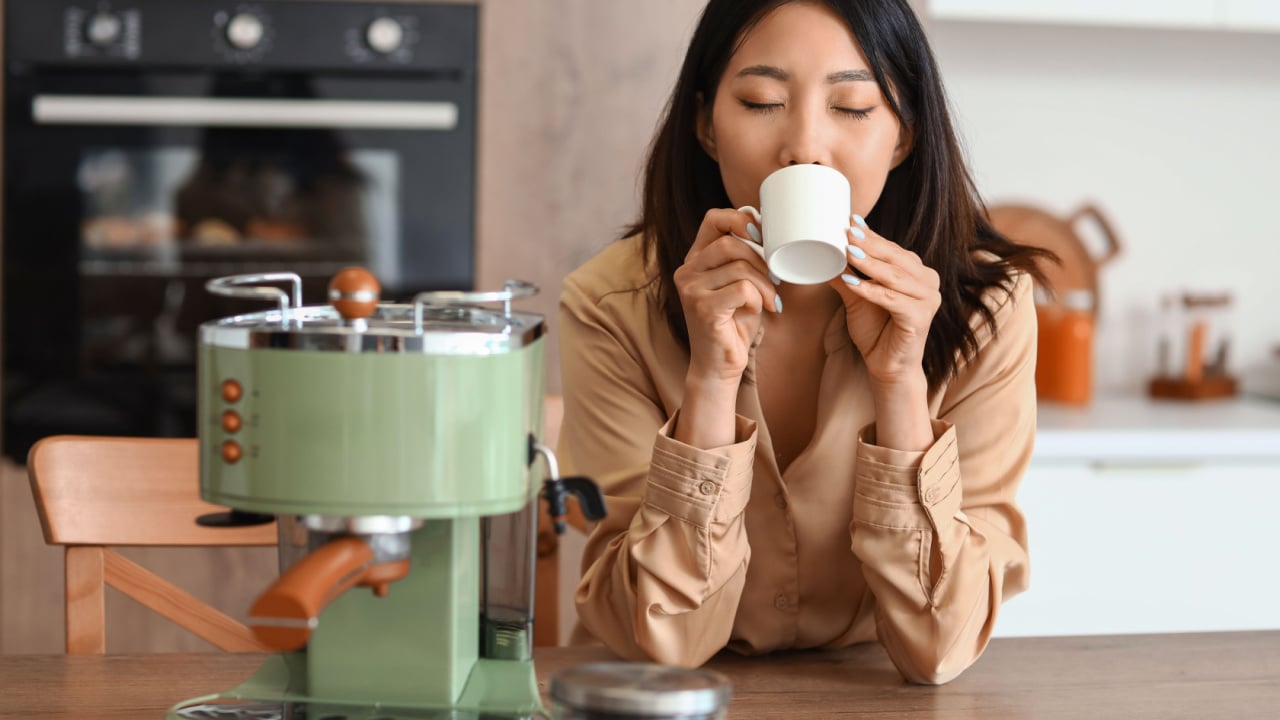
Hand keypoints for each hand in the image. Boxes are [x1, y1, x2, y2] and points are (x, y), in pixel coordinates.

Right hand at [674, 208, 781, 384]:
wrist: (720, 365)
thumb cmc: (734, 323)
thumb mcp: (740, 283)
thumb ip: (745, 257)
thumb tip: (766, 226)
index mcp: (695, 259)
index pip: (713, 219)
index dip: (741, 218)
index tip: (763, 235)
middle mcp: (687, 271)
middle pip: (730, 242)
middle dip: (761, 259)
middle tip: (774, 278)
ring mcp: (691, 289)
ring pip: (740, 266)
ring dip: (765, 283)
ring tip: (771, 299)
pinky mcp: (703, 308)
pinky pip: (742, 288)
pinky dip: (759, 298)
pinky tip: (760, 310)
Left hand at [827, 214, 940, 388]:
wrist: (887, 367)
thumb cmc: (876, 330)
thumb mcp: (856, 297)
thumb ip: (845, 274)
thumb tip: (820, 252)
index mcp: (916, 271)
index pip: (891, 248)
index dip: (870, 234)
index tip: (850, 219)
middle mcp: (928, 281)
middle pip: (895, 258)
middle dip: (869, 243)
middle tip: (846, 230)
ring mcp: (928, 299)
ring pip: (895, 276)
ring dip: (869, 264)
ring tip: (847, 252)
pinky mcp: (921, 318)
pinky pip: (893, 300)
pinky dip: (872, 291)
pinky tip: (853, 284)